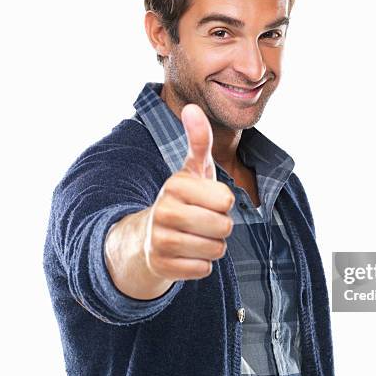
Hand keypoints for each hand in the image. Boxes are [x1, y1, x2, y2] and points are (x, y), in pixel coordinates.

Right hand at [144, 103, 234, 280]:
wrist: (148, 237)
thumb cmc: (183, 200)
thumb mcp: (193, 170)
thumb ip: (199, 141)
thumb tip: (192, 106)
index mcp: (175, 185)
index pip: (226, 200)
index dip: (223, 203)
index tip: (206, 200)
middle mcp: (164, 211)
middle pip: (225, 227)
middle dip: (221, 226)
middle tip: (202, 221)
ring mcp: (160, 240)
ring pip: (216, 250)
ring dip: (212, 246)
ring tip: (194, 236)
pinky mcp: (162, 267)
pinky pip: (205, 269)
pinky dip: (201, 264)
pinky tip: (186, 254)